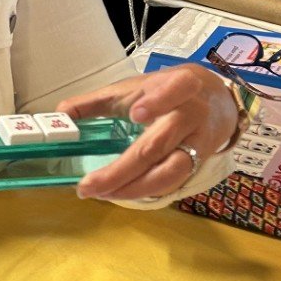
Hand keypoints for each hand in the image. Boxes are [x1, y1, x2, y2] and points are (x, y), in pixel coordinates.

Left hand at [61, 64, 237, 203]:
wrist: (218, 101)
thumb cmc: (167, 91)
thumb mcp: (135, 88)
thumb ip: (97, 101)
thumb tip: (61, 114)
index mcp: (179, 86)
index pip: (177, 88)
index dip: (158, 101)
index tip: (136, 114)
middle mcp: (193, 115)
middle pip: (159, 145)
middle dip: (121, 170)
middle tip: (89, 185)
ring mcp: (199, 142)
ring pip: (169, 172)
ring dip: (132, 188)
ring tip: (100, 193)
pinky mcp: (199, 163)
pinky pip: (173, 183)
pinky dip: (145, 191)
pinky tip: (120, 193)